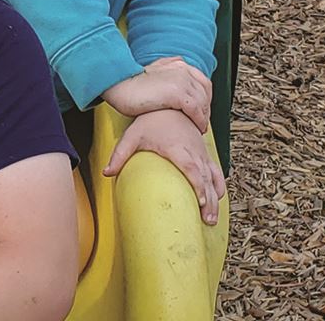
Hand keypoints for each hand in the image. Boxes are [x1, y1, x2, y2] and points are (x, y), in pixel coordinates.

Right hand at [101, 57, 211, 132]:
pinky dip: (199, 121)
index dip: (205, 98)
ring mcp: (181, 81)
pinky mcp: (177, 94)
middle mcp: (182, 69)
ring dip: (203, 117)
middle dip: (206, 108)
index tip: (202, 110)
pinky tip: (196, 128)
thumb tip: (178, 65)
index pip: (202, 81)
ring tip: (199, 128)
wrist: (119, 85)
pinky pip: (196, 111)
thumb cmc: (132, 82)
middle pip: (205, 92)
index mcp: (178, 63)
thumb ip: (168, 68)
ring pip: (202, 103)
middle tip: (202, 122)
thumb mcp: (153, 69)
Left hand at [103, 108, 226, 225]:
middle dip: (209, 200)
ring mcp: (200, 152)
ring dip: (215, 197)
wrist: (169, 104)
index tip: (200, 203)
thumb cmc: (150, 120)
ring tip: (212, 217)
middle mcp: (193, 151)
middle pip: (206, 178)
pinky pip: (215, 170)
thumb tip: (106, 173)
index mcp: (178, 148)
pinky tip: (216, 198)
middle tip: (208, 220)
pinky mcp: (203, 152)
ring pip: (213, 176)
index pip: (192, 169)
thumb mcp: (133, 135)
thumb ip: (120, 154)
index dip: (199, 186)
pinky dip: (218, 184)